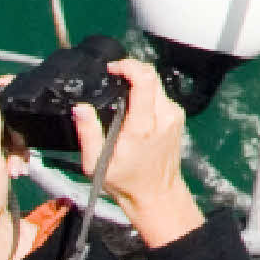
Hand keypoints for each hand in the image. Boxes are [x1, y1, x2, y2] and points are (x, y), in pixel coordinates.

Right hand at [69, 59, 204, 248]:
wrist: (157, 193)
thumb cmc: (125, 181)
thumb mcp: (97, 162)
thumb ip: (88, 132)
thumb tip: (81, 107)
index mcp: (143, 126)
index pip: (145, 81)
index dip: (129, 66)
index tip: (113, 68)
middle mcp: (164, 116)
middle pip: (153, 77)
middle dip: (132, 70)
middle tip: (113, 76)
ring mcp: (175, 116)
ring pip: (158, 85)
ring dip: (140, 82)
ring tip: (120, 91)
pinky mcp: (178, 117)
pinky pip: (162, 96)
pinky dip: (148, 94)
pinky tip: (134, 105)